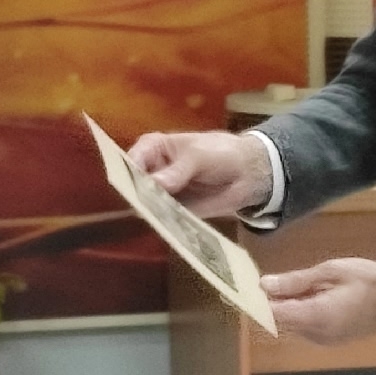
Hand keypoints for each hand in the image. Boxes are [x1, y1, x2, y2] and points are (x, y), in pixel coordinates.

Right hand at [128, 128, 270, 216]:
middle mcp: (150, 171)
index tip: (134, 187)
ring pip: (146, 205)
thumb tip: (155, 184)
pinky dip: (165, 223)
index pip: (132, 160)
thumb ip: (177, 171)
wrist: (246, 173)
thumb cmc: (219, 153)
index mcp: (152, 148)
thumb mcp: (199, 156)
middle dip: (137, 196)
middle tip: (145, 205)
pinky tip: (170, 226)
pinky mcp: (172, 212)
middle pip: (133, 185)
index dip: (130, 173)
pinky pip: (163, 219)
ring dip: (151, 212)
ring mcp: (159, 193)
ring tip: (160, 217)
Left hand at [262, 258, 375, 344]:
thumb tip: (264, 285)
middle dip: (270, 303)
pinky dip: (299, 312)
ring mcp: (323, 340)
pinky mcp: (330, 340)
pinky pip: (305, 327)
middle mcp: (316, 335)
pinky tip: (306, 295)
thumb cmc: (368, 279)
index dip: (256, 303)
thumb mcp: (331, 271)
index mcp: (316, 317)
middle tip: (266, 279)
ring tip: (291, 284)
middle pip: (280, 322)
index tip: (244, 288)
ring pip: (291, 325)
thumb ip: (296, 281)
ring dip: (285, 307)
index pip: (273, 316)